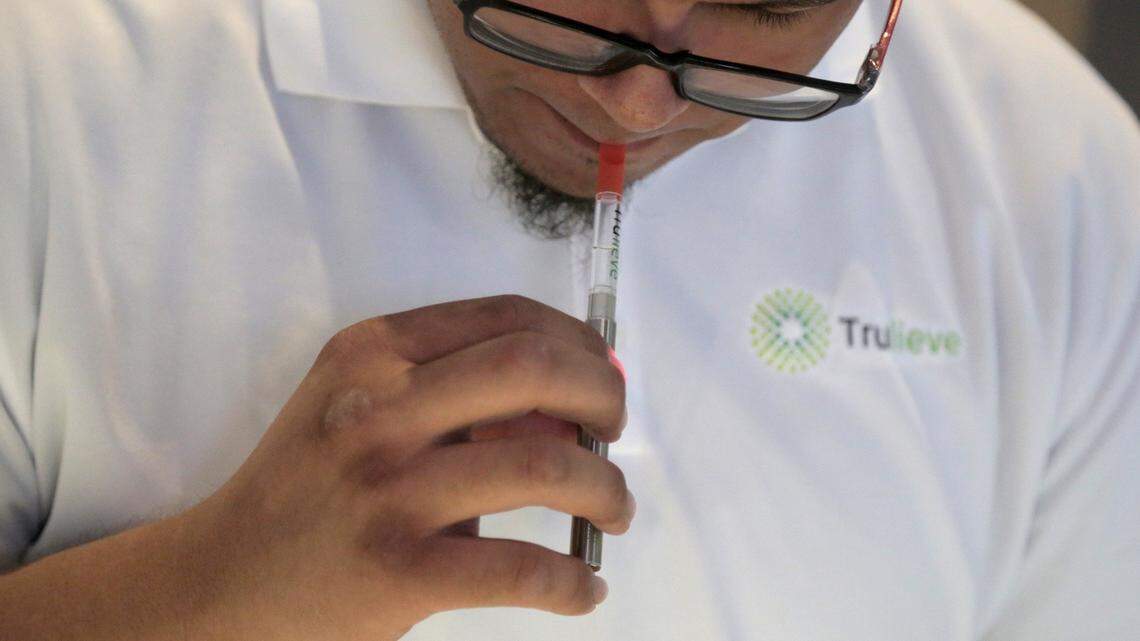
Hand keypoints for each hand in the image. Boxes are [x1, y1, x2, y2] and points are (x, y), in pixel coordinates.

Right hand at [183, 295, 632, 639]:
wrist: (226, 576)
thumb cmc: (308, 479)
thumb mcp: (357, 403)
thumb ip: (448, 386)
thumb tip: (573, 406)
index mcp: (373, 352)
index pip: (507, 317)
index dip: (578, 341)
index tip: (601, 374)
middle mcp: (379, 408)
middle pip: (536, 370)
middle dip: (604, 396)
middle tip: (614, 431)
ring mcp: (388, 490)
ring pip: (544, 469)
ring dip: (606, 490)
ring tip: (614, 511)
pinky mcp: (399, 570)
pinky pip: (521, 570)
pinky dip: (573, 582)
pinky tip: (584, 587)